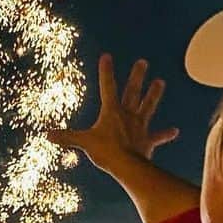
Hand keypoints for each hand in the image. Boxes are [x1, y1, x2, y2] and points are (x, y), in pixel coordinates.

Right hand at [48, 54, 178, 174]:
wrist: (127, 165)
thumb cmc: (105, 152)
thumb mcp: (84, 142)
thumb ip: (66, 137)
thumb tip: (47, 135)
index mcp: (112, 112)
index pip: (108, 87)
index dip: (106, 71)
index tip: (107, 56)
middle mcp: (128, 115)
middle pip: (133, 92)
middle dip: (137, 76)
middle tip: (143, 62)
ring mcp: (140, 126)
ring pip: (148, 106)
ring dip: (154, 94)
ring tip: (161, 82)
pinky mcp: (147, 140)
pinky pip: (158, 136)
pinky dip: (166, 134)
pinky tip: (175, 131)